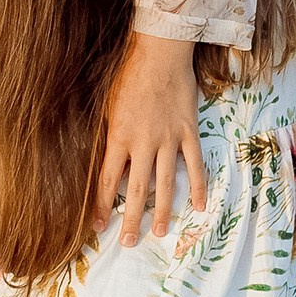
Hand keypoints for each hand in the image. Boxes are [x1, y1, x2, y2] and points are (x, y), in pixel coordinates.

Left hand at [95, 30, 202, 243]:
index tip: (97, 226)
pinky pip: (194, 164)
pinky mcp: (188, 132)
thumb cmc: (128, 75)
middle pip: (136, 190)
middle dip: (130, 219)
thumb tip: (103, 161)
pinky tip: (198, 206)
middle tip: (128, 243)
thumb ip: (108, 135)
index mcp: (119, 137)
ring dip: (161, 211)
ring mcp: (168, 139)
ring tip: (158, 233)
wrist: (160, 53)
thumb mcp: (108, 106)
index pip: (106, 180)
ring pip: (165, 183)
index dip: (101, 205)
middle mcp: (143, 143)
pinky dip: (198, 186)